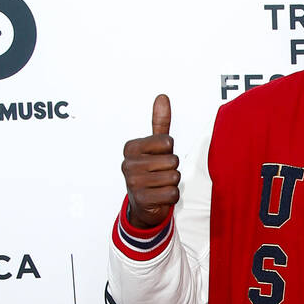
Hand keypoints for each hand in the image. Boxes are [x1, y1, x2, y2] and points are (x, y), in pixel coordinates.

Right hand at [121, 94, 179, 229]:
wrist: (143, 205)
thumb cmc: (151, 172)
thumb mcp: (155, 147)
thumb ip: (160, 123)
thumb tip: (162, 98)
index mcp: (131, 147)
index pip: (168, 142)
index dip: (169, 152)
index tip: (158, 159)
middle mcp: (129, 163)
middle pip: (173, 161)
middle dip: (172, 169)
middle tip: (159, 175)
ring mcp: (134, 182)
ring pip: (174, 177)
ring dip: (172, 184)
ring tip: (160, 186)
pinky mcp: (142, 199)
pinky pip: (172, 194)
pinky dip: (171, 197)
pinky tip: (160, 197)